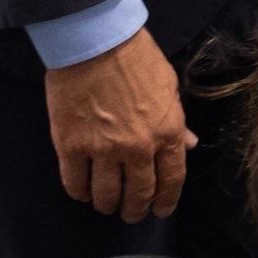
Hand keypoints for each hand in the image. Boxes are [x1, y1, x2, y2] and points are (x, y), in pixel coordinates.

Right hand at [43, 28, 195, 221]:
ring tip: (106, 205)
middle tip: (130, 214)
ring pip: (106, 193)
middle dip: (135, 209)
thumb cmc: (136, 59)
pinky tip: (82, 192)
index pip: (172, 178)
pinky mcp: (70, 145)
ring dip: (107, 204)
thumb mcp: (168, 87)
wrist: (95, 42)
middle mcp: (137, 147)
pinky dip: (79, 192)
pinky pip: (74, 181)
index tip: (160, 211)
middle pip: (138, 192)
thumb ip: (177, 121)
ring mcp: (102, 149)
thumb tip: (188, 144)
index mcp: (167, 131)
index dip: (166, 200)